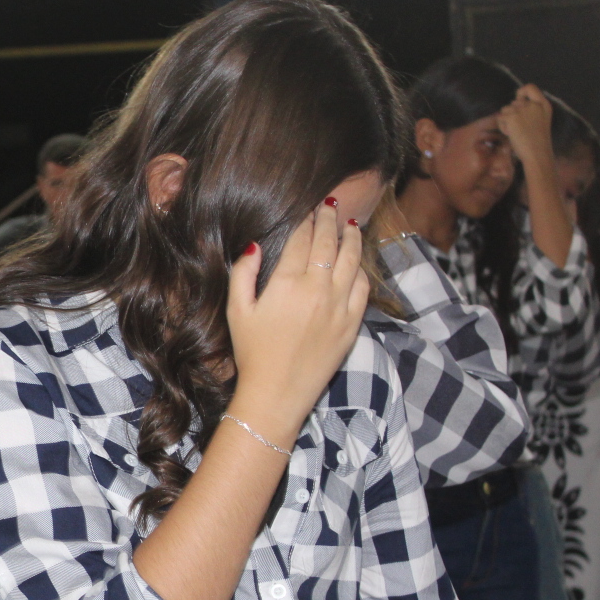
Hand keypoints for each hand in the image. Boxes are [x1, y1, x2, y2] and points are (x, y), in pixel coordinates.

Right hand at [225, 201, 369, 447]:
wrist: (277, 393)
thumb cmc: (252, 353)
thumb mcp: (237, 311)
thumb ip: (244, 273)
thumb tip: (256, 245)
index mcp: (287, 283)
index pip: (302, 238)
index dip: (305, 219)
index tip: (308, 208)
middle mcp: (317, 289)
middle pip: (328, 242)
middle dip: (329, 220)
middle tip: (329, 206)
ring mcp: (339, 306)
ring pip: (352, 260)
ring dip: (351, 238)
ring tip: (349, 225)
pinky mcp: (352, 323)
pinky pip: (362, 287)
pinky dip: (361, 270)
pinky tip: (356, 262)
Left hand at [494, 84, 555, 165]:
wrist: (537, 154)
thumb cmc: (537, 142)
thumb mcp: (540, 121)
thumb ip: (531, 110)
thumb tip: (515, 102)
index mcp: (544, 105)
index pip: (530, 87)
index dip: (522, 91)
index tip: (519, 98)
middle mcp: (533, 104)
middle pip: (514, 101)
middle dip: (512, 113)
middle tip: (521, 128)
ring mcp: (522, 109)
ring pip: (505, 110)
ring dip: (507, 120)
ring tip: (517, 132)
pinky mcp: (512, 116)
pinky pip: (500, 118)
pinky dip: (503, 126)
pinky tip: (512, 134)